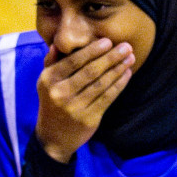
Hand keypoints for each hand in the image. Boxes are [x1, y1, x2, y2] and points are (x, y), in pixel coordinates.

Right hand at [34, 38, 133, 162]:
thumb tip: (58, 44)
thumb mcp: (45, 82)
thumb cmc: (52, 102)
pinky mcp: (90, 118)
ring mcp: (76, 107)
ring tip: (130, 58)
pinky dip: (119, 84)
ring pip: (102, 84)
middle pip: (91, 71)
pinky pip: (108, 98)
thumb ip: (51, 63)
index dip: (92, 51)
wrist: (54, 136)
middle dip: (111, 57)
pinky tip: (127, 74)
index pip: (73, 62)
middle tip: (127, 46)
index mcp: (48, 80)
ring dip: (118, 69)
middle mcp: (61, 92)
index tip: (108, 41)